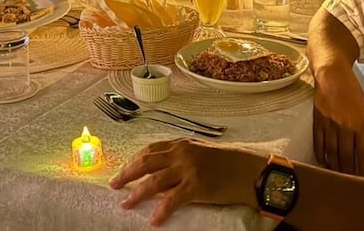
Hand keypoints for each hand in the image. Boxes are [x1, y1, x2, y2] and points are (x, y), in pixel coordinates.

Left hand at [109, 138, 262, 225]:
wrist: (250, 170)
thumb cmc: (228, 162)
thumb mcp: (201, 153)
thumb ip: (182, 158)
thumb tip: (163, 173)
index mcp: (181, 144)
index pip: (150, 150)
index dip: (134, 160)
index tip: (123, 170)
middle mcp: (181, 153)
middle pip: (145, 162)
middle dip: (126, 174)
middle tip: (113, 185)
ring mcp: (188, 169)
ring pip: (153, 181)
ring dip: (136, 193)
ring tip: (125, 203)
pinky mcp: (196, 186)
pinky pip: (173, 199)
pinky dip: (161, 210)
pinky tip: (154, 220)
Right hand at [312, 65, 363, 175]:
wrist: (332, 76)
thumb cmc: (353, 94)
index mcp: (362, 124)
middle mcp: (346, 126)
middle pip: (347, 159)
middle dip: (351, 174)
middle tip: (353, 183)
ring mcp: (330, 125)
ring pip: (333, 155)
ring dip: (337, 169)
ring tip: (340, 177)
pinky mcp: (318, 123)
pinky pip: (319, 146)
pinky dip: (322, 157)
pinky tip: (326, 162)